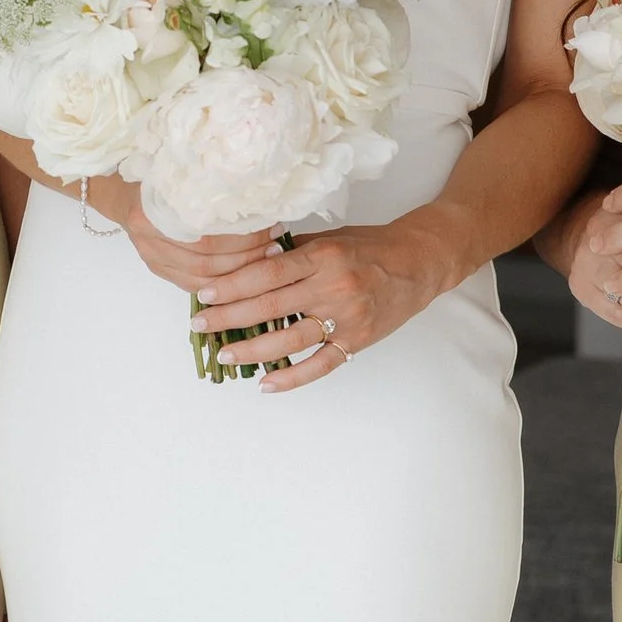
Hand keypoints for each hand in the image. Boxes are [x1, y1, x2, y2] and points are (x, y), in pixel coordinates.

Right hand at [79, 171, 267, 300]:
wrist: (120, 190)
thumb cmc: (155, 174)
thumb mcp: (181, 172)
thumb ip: (210, 186)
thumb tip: (260, 195)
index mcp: (153, 210)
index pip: (207, 236)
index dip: (245, 236)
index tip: (273, 225)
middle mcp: (149, 237)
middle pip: (206, 260)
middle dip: (247, 256)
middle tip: (276, 245)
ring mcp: (151, 256)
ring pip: (201, 278)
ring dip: (238, 272)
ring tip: (266, 259)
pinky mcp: (157, 268)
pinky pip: (191, 286)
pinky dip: (220, 285)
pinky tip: (242, 276)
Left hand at [190, 215, 458, 393]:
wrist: (421, 263)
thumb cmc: (371, 246)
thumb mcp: (331, 238)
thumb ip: (292, 251)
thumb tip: (246, 262)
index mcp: (323, 256)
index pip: (267, 272)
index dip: (232, 285)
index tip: (204, 294)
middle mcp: (334, 287)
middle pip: (271, 307)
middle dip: (229, 318)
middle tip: (199, 325)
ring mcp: (348, 317)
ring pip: (291, 340)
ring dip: (253, 350)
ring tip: (224, 354)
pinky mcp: (358, 341)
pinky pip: (321, 365)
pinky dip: (292, 377)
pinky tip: (266, 384)